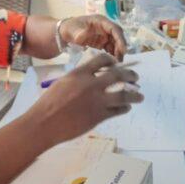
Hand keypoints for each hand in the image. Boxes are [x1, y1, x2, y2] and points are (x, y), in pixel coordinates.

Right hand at [27, 53, 142, 145]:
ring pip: (124, 95)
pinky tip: (126, 108)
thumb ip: (78, 79)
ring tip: (140, 96)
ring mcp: (97, 101)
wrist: (44, 123)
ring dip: (134, 95)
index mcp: (80, 73)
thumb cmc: (48, 104)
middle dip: (130, 75)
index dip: (112, 61)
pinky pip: (118, 110)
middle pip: (118, 75)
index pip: (102, 60)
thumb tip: (91, 78)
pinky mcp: (99, 116)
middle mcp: (91, 84)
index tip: (117, 64)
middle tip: (135, 77)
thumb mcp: (62, 83)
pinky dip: (124, 108)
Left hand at [59, 15, 126, 60]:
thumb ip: (79, 33)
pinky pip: (110, 49)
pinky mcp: (101, 43)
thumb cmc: (69, 28)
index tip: (124, 49)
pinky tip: (112, 63)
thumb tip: (84, 35)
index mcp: (100, 21)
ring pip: (115, 44)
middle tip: (120, 60)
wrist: (63, 33)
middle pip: (117, 37)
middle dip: (120, 47)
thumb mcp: (73, 29)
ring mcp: (104, 36)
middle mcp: (104, 28)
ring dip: (117, 53)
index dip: (120, 39)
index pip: (114, 29)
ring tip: (117, 64)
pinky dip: (112, 55)